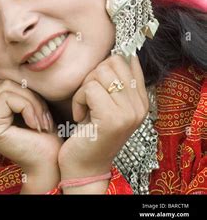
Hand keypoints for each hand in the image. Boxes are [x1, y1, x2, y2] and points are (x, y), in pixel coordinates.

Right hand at [0, 79, 62, 192]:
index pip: (3, 84)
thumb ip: (19, 91)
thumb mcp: (30, 106)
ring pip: (7, 89)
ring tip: (41, 123)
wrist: (51, 164)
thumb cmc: (45, 138)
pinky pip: (9, 99)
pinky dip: (29, 108)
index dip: (27, 94)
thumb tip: (18, 64)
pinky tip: (36, 126)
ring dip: (32, 104)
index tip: (41, 116)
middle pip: (5, 85)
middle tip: (44, 119)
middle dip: (30, 98)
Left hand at [58, 54, 148, 192]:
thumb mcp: (106, 104)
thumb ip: (115, 82)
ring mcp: (129, 113)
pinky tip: (80, 117)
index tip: (96, 86)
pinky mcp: (113, 118)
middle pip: (112, 62)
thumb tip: (119, 53)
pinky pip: (89, 88)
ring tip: (85, 108)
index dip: (105, 66)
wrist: (84, 166)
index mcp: (141, 101)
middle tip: (88, 99)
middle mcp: (140, 106)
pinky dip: (78, 100)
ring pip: (99, 73)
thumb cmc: (90, 133)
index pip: (128, 61)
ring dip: (83, 89)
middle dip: (92, 76)